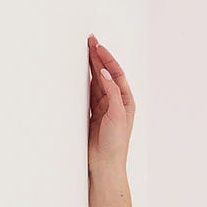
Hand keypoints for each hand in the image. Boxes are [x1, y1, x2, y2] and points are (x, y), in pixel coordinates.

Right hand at [87, 35, 135, 174]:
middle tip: (89, 41)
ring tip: (84, 50)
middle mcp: (116, 103)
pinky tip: (80, 71)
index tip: (97, 46)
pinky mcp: (93, 114)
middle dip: (98, 57)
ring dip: (90, 66)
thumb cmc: (115, 145)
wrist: (105, 165)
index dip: (107, 59)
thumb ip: (112, 94)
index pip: (116, 74)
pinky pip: (88, 93)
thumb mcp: (117, 116)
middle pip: (106, 74)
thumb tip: (105, 73)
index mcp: (126, 102)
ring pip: (96, 82)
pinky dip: (84, 81)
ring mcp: (104, 108)